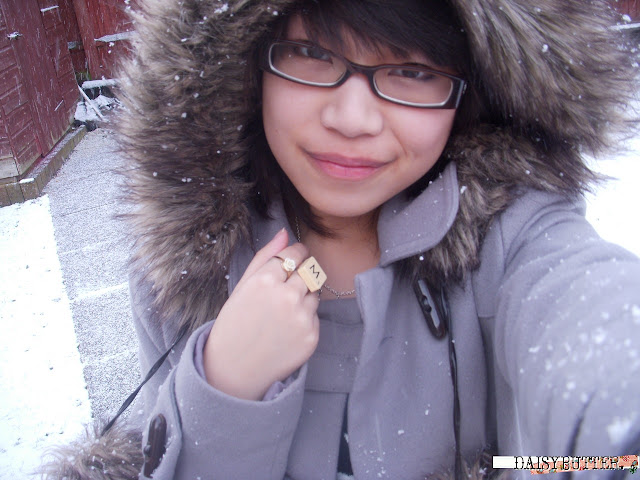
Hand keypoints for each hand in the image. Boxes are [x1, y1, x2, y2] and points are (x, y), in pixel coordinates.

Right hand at [203, 229, 319, 399]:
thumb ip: (265, 256)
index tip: (293, 261)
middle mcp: (287, 297)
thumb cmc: (235, 323)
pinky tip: (286, 329)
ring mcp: (302, 318)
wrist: (234, 369)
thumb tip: (284, 233)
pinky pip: (316, 316)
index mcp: (265, 280)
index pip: (296, 254)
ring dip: (304, 297)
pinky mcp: (312, 336)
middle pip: (310, 271)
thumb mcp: (242, 286)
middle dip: (301, 276)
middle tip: (284, 290)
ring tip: (282, 312)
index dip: (296, 255)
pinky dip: (305, 319)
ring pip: (315, 293)